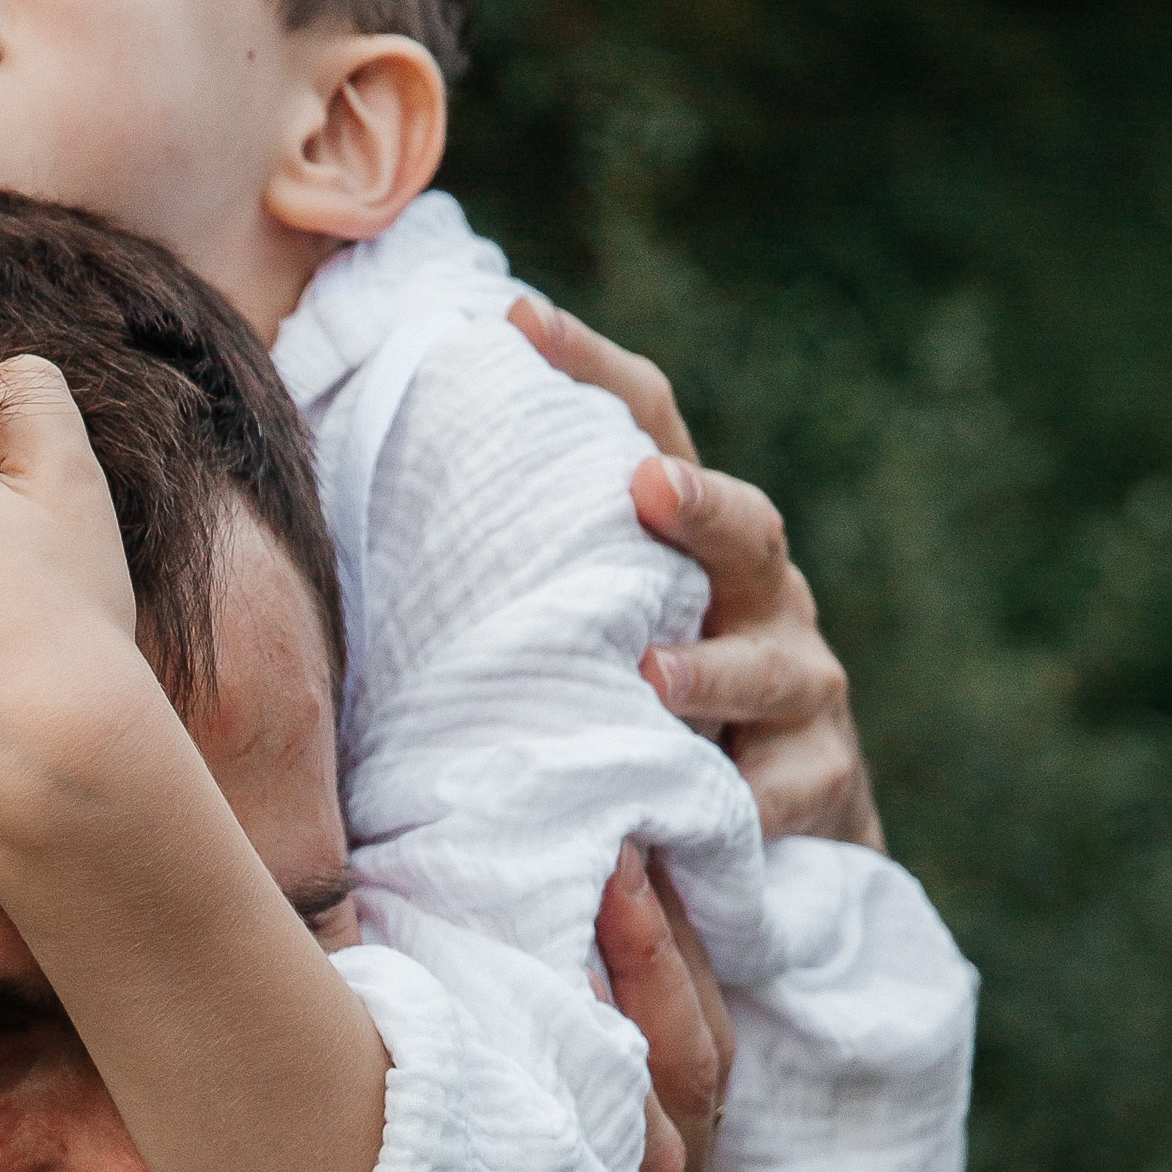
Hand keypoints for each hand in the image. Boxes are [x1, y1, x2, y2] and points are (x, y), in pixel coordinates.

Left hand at [508, 295, 884, 851]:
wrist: (760, 850)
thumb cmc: (632, 725)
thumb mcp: (573, 645)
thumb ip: (507, 581)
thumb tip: (350, 507)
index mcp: (687, 545)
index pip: (647, 431)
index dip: (593, 370)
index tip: (518, 322)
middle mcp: (758, 597)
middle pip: (745, 527)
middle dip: (700, 504)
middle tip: (645, 486)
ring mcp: (799, 684)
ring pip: (772, 663)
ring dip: (712, 671)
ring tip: (652, 678)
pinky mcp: (821, 783)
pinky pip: (791, 788)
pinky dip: (751, 800)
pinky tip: (719, 814)